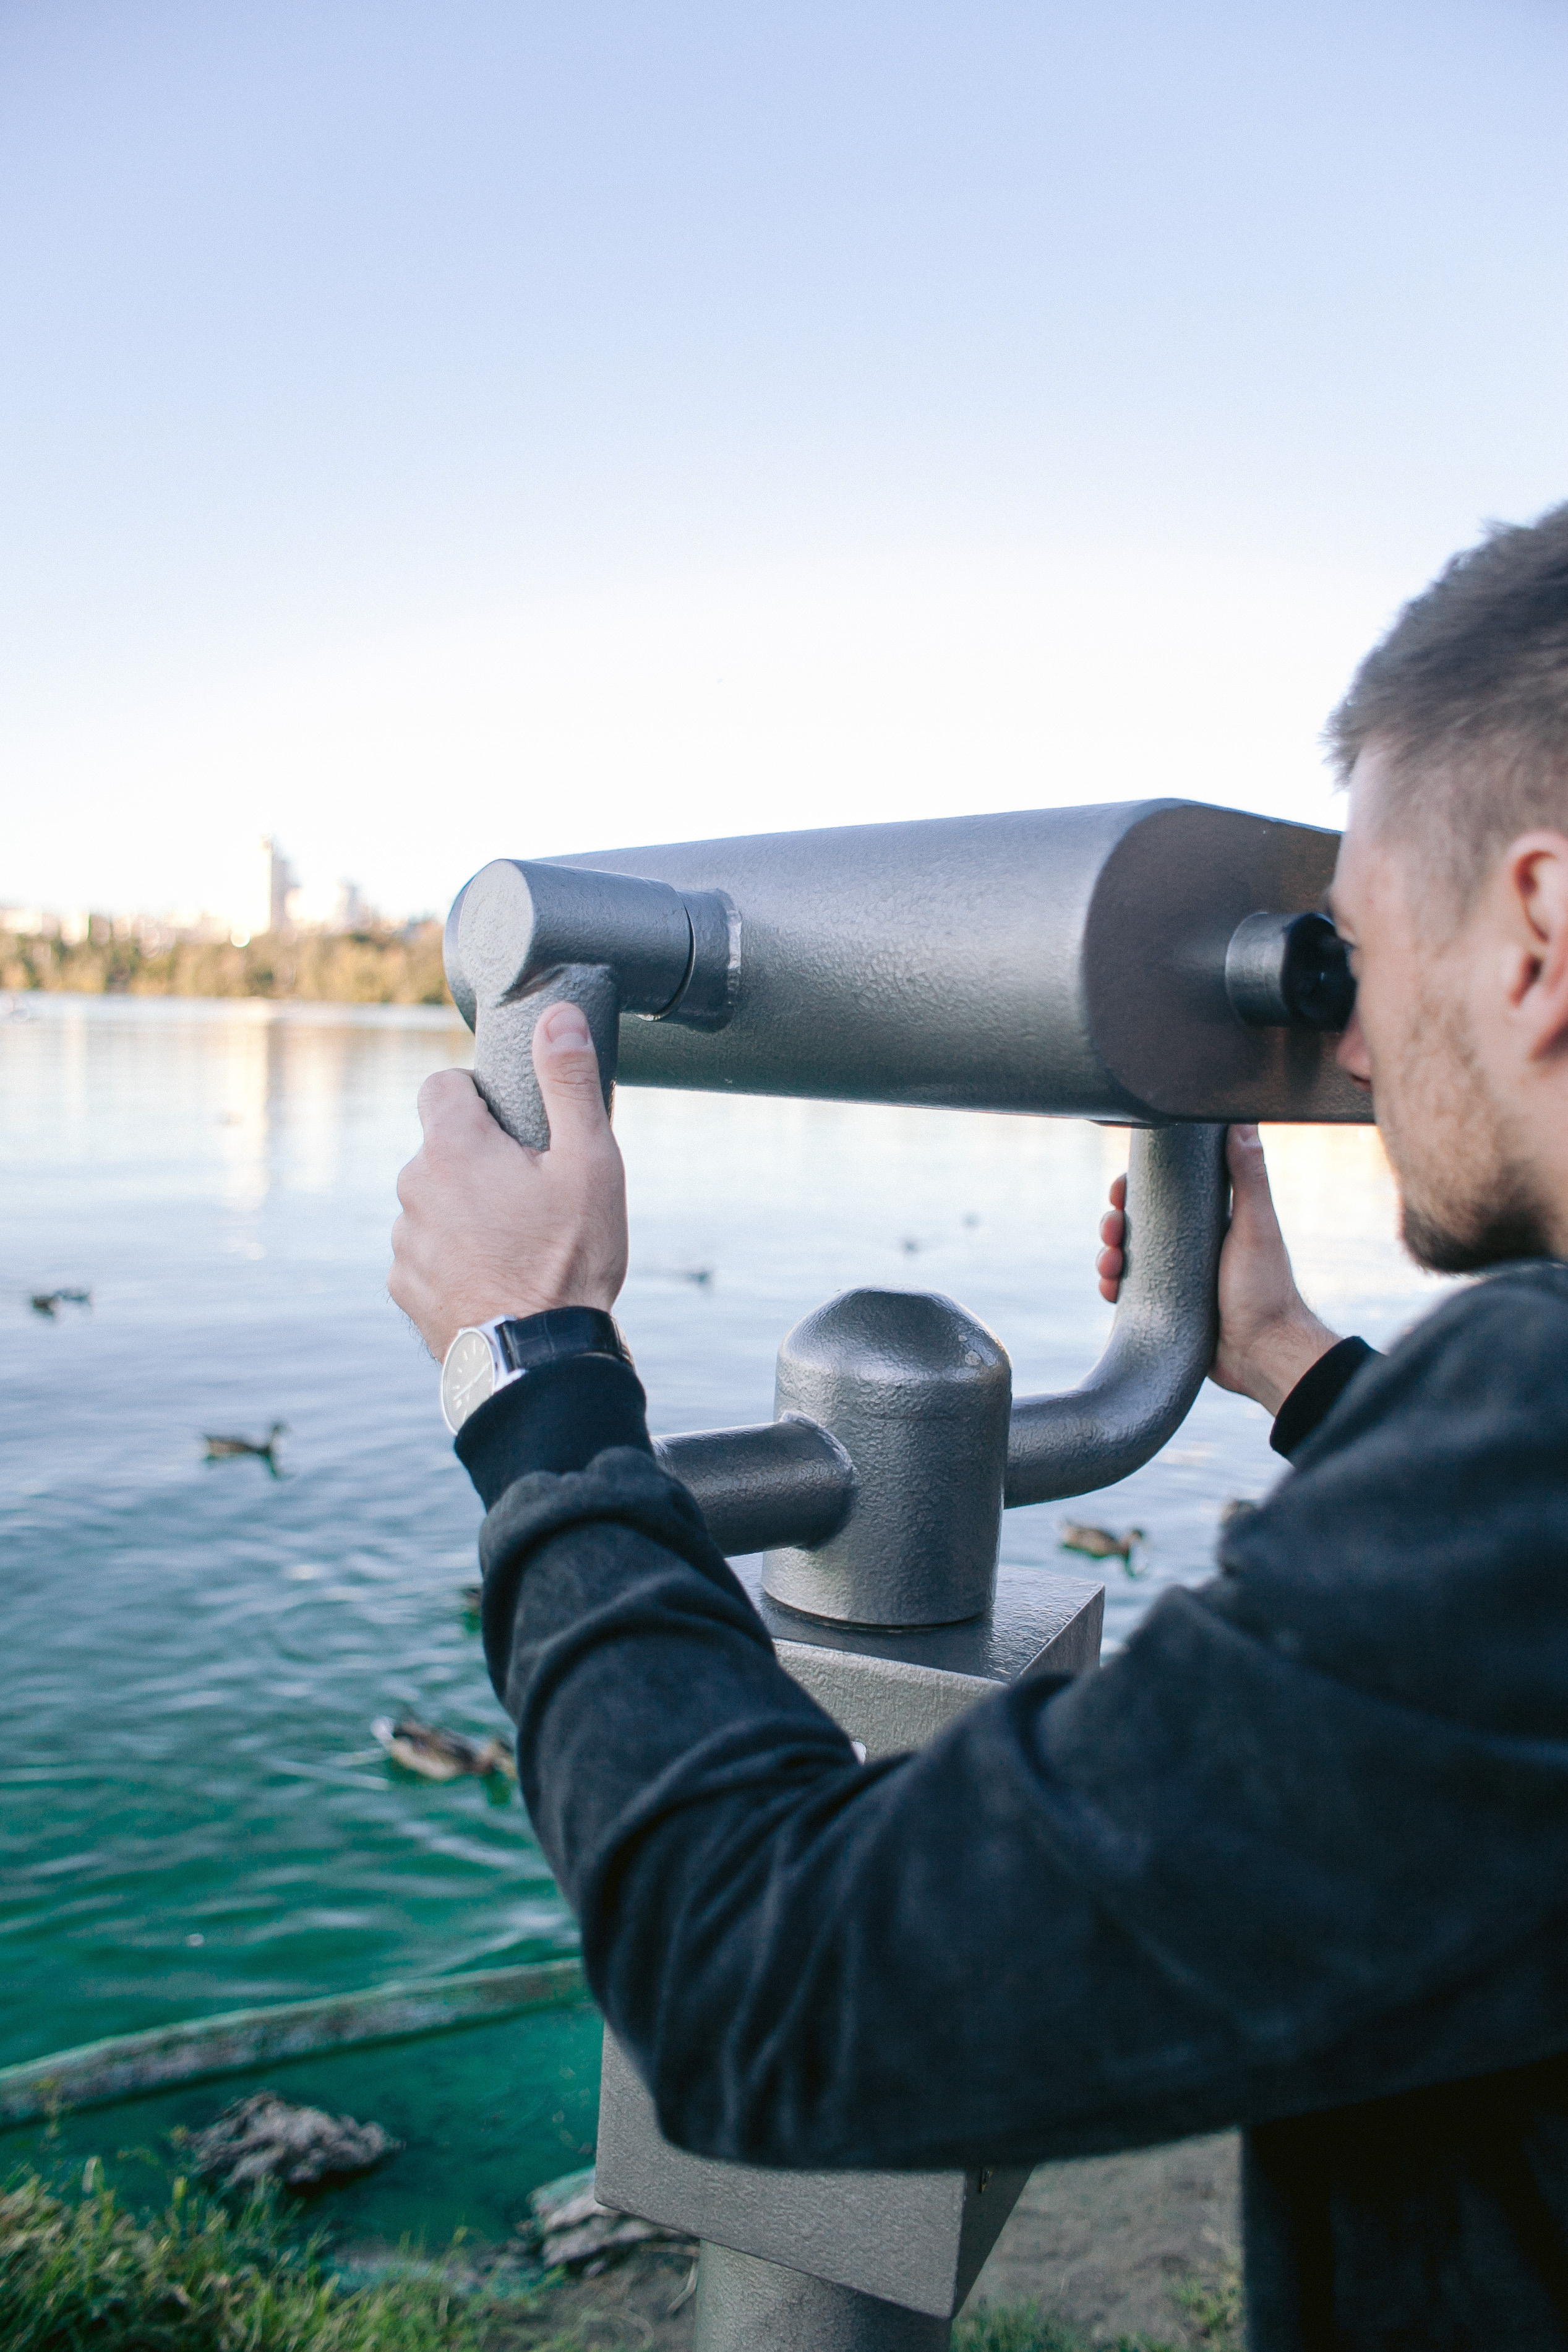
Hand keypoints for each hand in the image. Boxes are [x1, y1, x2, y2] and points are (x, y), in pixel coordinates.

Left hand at [389, 1001, 628, 1359]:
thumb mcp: (590, 1163)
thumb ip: (569, 1082)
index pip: (441, 1086)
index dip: (478, 1096)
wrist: (539, 1359)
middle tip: (533, 1197)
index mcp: (454, 1147)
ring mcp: (403, 1242)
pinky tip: (496, 1279)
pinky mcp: (403, 1288)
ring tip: (518, 1246)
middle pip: (441, 1150)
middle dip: (479, 1163)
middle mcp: (413, 1187)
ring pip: (433, 1204)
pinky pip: (425, 1255)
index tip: (512, 1127)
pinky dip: (454, 1260)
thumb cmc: (569, 1260)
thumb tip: (557, 1015)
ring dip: (465, 1214)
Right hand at [1096, 1124, 1339, 1414]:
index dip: (1137, 1189)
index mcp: (1210, 1221)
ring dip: (1108, 1255)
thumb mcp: (1255, 1225)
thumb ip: (1249, 1175)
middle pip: (1138, 1224)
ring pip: (1128, 1257)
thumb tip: (1243, 1119)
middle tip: (1111, 1230)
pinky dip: (1112, 1288)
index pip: (1165, 1193)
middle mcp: (1190, 1246)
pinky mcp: (1165, 1308)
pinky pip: (1128, 1293)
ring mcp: (1175, 1277)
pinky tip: (1109, 1290)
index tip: (1121, 1191)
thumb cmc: (1266, 1289)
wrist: (1262, 1354)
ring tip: (1110, 1265)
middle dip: (1115, 1223)